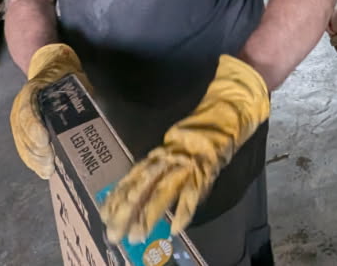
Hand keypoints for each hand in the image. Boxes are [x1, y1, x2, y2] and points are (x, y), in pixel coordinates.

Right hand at [10, 43, 88, 177]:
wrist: (49, 67)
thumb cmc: (65, 76)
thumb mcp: (75, 79)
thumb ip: (82, 95)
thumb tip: (95, 114)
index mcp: (33, 89)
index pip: (28, 110)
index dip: (34, 127)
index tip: (45, 141)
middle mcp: (21, 104)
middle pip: (22, 131)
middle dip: (36, 150)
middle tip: (50, 163)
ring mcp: (19, 117)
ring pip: (21, 141)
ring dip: (34, 159)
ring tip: (47, 170)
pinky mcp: (21, 129)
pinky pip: (23, 146)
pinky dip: (32, 160)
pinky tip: (42, 170)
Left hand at [99, 55, 270, 242]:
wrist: (231, 100)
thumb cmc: (209, 118)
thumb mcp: (182, 139)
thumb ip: (168, 156)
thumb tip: (147, 178)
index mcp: (164, 148)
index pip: (136, 175)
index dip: (119, 196)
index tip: (104, 215)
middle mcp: (171, 154)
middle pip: (143, 186)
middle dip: (127, 211)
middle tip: (114, 234)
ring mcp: (189, 160)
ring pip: (163, 191)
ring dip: (150, 215)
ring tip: (137, 235)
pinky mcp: (208, 164)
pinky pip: (193, 191)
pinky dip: (184, 210)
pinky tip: (175, 228)